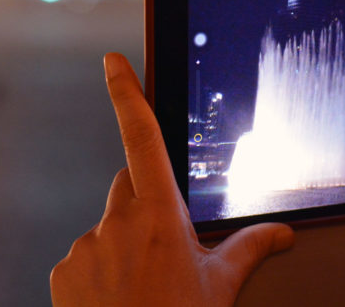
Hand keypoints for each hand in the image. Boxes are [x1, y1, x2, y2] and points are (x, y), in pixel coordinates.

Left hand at [50, 53, 293, 306]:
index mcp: (159, 214)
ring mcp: (86, 246)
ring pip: (108, 225)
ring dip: (123, 240)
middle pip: (129, 186)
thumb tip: (281, 234)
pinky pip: (84, 253)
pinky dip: (100, 266)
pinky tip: (116, 296)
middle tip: (164, 244)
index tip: (112, 62)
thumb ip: (249, 249)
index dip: (126, 94)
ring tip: (142, 285)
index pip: (141, 137)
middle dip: (145, 202)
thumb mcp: (219, 287)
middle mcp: (117, 222)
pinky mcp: (64, 270)